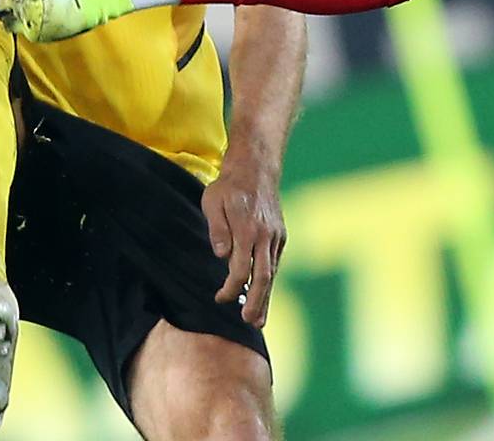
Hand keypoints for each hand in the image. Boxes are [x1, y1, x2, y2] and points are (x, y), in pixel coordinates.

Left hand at [201, 153, 285, 327]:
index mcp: (247, 229)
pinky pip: (275, 263)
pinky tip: (263, 295)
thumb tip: (221, 255)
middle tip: (250, 323)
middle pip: (263, 277)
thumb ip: (217, 230)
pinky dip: (269, 281)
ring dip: (266, 297)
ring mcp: (276, 236)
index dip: (231, 288)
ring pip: (272, 273)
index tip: (220, 298)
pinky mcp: (280, 235)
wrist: (256, 168)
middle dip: (257, 302)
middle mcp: (265, 235)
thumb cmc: (228, 187)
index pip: (241, 269)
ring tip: (259, 320)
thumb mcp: (213, 202)